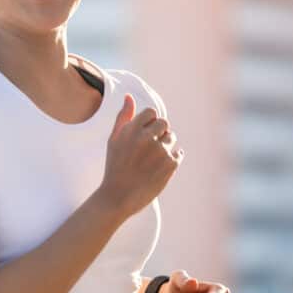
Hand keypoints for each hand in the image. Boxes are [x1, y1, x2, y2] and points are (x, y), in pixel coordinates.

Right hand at [98, 94, 184, 217]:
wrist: (118, 196)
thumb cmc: (115, 166)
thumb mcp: (114, 140)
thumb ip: (123, 117)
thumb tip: (129, 96)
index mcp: (131, 130)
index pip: (151, 112)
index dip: (149, 123)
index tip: (143, 135)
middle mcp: (146, 138)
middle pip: (164, 123)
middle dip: (159, 132)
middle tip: (149, 148)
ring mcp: (160, 151)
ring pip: (172, 138)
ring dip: (165, 145)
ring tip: (152, 160)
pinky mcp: (170, 165)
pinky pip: (178, 153)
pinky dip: (172, 158)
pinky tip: (159, 167)